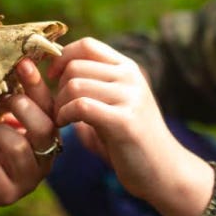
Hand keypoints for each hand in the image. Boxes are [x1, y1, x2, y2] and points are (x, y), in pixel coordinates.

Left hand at [0, 58, 59, 206]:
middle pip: (45, 129)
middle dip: (22, 108)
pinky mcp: (8, 195)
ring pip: (19, 148)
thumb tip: (21, 59)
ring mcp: (29, 180)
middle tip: (4, 100)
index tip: (23, 63)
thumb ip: (15, 95)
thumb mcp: (2, 114)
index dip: (37, 85)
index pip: (51, 107)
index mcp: (49, 134)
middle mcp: (46, 158)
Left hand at [49, 38, 213, 215]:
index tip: (51, 77)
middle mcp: (130, 77)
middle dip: (57, 87)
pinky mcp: (124, 121)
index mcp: (128, 68)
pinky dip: (65, 115)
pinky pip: (81, 106)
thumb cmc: (131, 139)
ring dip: (59, 104)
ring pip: (75, 85)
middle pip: (76, 66)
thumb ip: (94, 84)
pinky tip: (65, 126)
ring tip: (61, 119)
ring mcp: (130, 97)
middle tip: (57, 109)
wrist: (164, 171)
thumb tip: (57, 67)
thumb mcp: (115, 103)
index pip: (87, 45)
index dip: (62, 57)